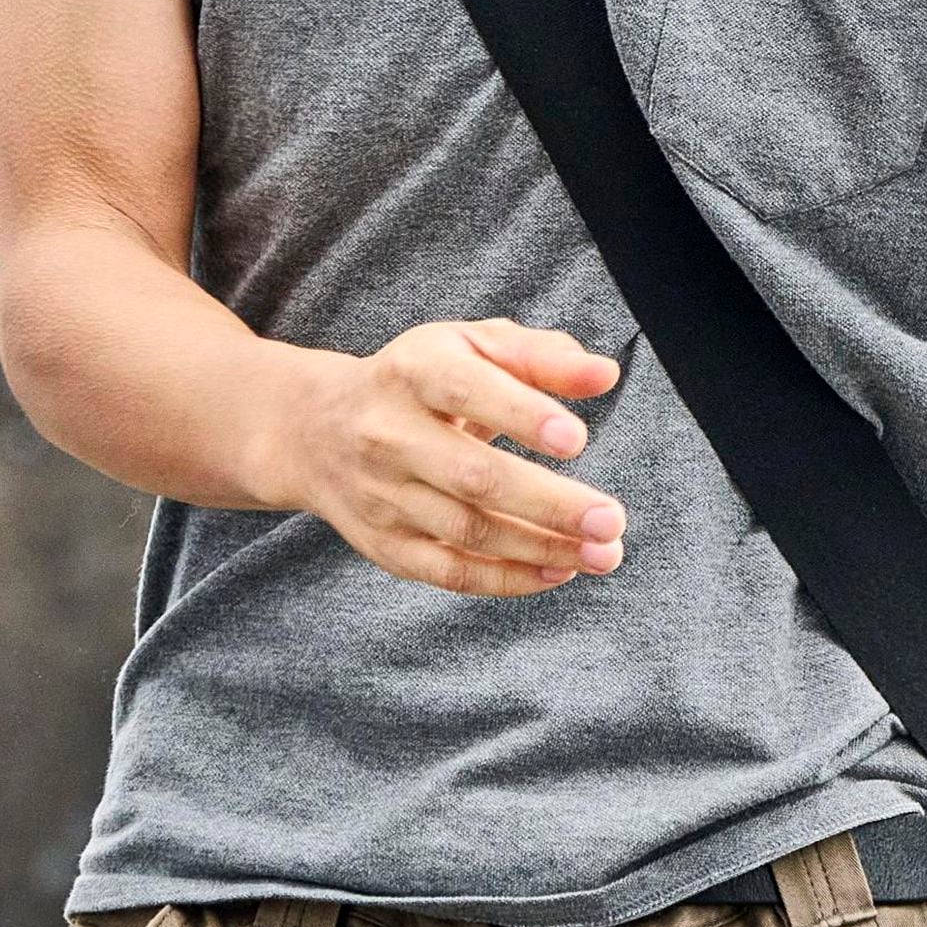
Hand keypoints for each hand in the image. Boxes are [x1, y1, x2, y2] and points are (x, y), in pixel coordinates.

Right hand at [251, 320, 627, 598]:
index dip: (520, 415)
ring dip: (541, 548)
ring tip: (603, 552)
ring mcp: (382, 495)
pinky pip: (449, 572)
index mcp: (412, 371)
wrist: (316, 430)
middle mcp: (388, 434)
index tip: (577, 439)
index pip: (465, 390)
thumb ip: (540, 356)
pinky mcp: (384, 544)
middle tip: (611, 520)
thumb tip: (604, 375)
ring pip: (467, 532)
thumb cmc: (420, 380)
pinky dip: (507, 579)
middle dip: (548, 503)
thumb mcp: (470, 347)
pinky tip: (558, 571)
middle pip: (472, 476)